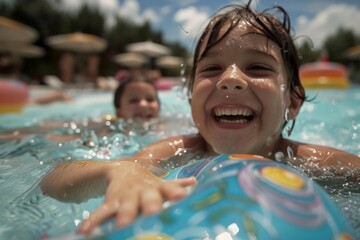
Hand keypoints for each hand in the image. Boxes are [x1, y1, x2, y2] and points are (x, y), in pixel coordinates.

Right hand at [77, 161, 195, 234]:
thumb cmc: (147, 183)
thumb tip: (194, 182)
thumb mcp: (160, 184)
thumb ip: (176, 186)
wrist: (122, 169)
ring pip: (125, 205)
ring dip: (124, 214)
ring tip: (122, 226)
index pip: (168, 188)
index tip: (182, 197)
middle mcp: (142, 190)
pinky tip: (84, 232)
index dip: (175, 192)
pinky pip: (102, 211)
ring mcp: (125, 195)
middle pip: (147, 197)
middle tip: (153, 212)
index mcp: (157, 187)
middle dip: (150, 204)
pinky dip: (93, 221)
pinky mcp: (110, 200)